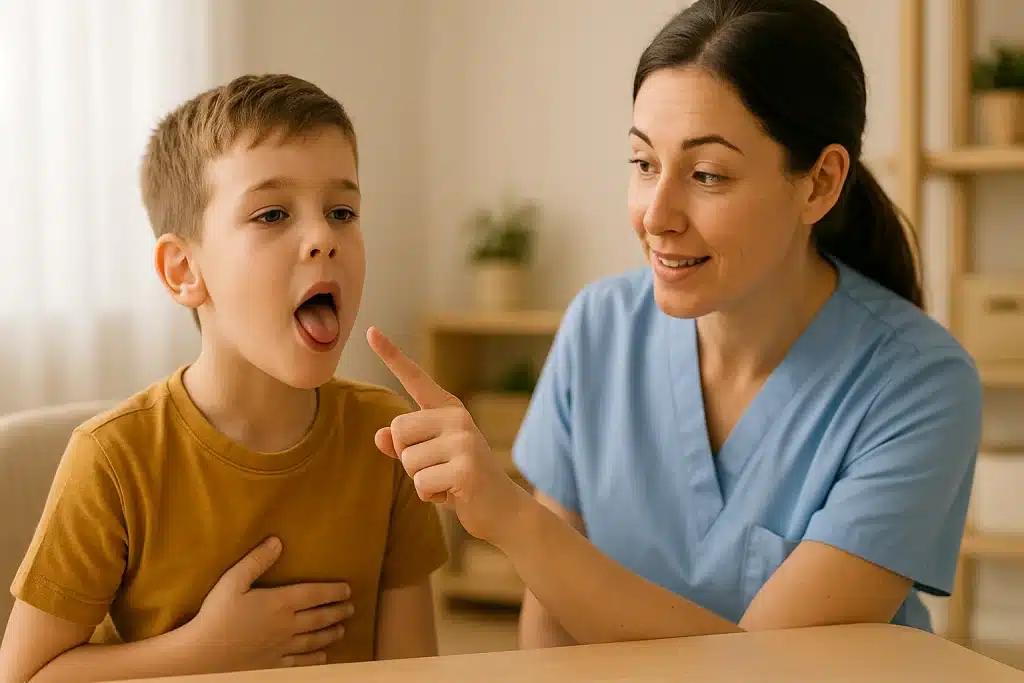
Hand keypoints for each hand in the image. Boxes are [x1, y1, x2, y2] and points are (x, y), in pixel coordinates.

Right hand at [189, 537, 353, 670]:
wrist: (203, 655)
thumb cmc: (216, 615)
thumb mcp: (233, 581)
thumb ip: (256, 561)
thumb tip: (277, 541)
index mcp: (280, 603)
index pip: (315, 594)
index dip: (333, 591)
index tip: (348, 590)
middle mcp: (287, 625)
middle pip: (319, 617)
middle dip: (337, 612)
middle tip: (351, 608)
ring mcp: (281, 647)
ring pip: (314, 640)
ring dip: (330, 633)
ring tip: (341, 629)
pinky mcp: (273, 664)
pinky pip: (300, 662)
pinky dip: (315, 659)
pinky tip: (323, 657)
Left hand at [367, 326, 526, 545]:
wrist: (504, 511)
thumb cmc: (462, 483)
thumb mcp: (430, 460)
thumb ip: (405, 446)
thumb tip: (379, 436)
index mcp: (448, 410)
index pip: (415, 378)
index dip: (392, 355)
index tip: (370, 331)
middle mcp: (457, 418)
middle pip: (398, 429)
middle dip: (407, 457)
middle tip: (435, 468)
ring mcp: (463, 442)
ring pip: (407, 460)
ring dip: (420, 480)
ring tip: (447, 482)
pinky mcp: (465, 469)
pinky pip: (421, 483)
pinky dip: (431, 496)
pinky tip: (453, 494)